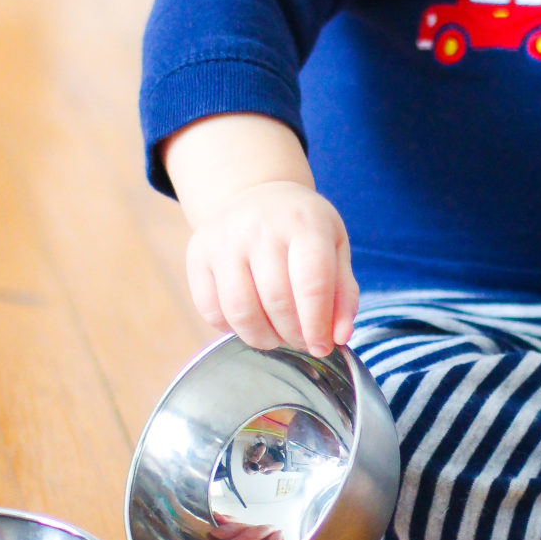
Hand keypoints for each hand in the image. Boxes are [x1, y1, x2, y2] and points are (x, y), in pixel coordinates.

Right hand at [185, 178, 357, 356]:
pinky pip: (210, 310)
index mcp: (304, 223)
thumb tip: (338, 338)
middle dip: (293, 335)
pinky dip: (231, 328)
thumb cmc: (302, 228)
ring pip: (240, 310)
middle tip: (301, 342)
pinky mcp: (198, 254)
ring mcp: (224, 240)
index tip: (322, 347)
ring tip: (276, 337)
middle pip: (277, 301)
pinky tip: (249, 321)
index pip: (312, 285)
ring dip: (262, 338)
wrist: (257, 193)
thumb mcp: (335, 247)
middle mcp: (260, 227)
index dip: (318, 325)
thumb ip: (343, 293)